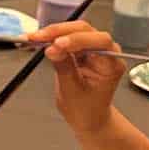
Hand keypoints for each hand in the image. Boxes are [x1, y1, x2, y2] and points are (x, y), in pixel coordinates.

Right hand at [29, 21, 129, 137]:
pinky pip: (67, 37)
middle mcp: (106, 51)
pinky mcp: (81, 49)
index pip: (99, 42)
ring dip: (54, 33)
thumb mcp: (72, 91)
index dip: (78, 40)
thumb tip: (51, 48)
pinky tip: (40, 39)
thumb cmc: (86, 110)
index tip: (58, 44)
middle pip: (85, 31)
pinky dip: (52, 38)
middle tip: (40, 37)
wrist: (88, 118)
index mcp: (112, 64)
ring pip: (74, 31)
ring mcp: (94, 48)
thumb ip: (64, 67)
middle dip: (61, 32)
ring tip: (36, 38)